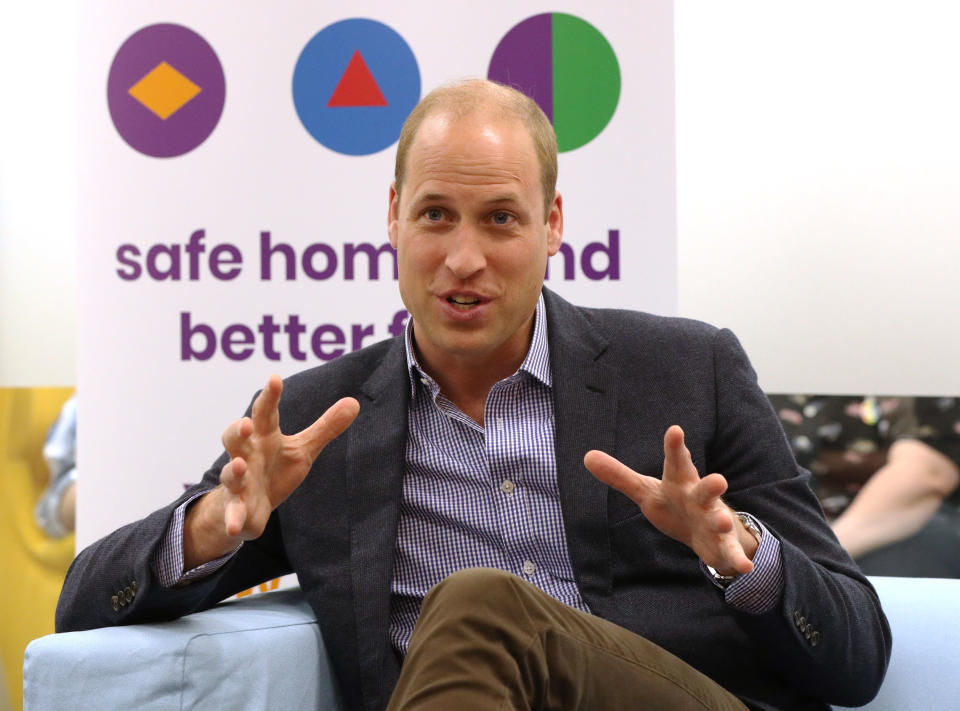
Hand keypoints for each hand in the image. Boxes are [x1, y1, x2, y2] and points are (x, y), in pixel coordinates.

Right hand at [185, 375, 358, 567]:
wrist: (247, 507)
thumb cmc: (274, 470)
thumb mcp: (302, 449)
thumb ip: (325, 427)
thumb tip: (354, 402)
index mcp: (264, 438)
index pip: (265, 413)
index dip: (269, 396)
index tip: (275, 379)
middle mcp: (247, 456)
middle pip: (236, 438)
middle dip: (237, 429)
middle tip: (246, 423)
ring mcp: (239, 482)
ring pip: (231, 473)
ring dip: (234, 470)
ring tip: (241, 466)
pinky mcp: (237, 508)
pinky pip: (233, 512)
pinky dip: (233, 518)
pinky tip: (236, 526)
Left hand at [583, 425, 756, 576]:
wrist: (706, 532)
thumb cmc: (674, 503)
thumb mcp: (645, 491)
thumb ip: (619, 476)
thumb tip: (586, 456)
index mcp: (680, 482)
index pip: (676, 462)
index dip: (675, 447)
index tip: (675, 430)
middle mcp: (699, 498)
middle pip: (705, 489)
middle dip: (712, 485)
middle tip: (719, 480)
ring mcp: (713, 520)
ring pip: (719, 519)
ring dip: (722, 521)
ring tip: (723, 523)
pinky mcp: (721, 544)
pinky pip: (729, 552)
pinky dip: (736, 559)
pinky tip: (743, 568)